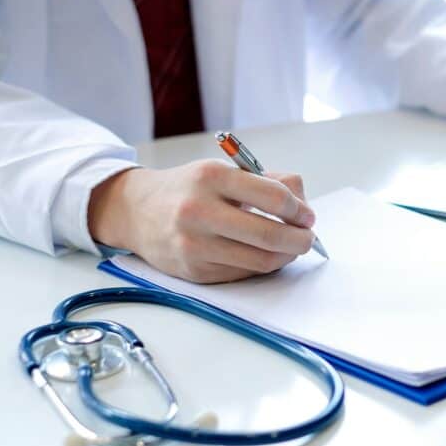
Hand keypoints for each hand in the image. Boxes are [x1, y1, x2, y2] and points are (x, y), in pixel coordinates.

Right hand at [88, 160, 316, 282]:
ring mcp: (195, 245)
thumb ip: (267, 182)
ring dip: (286, 256)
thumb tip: (303, 204)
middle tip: (308, 237)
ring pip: (260, 261)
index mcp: (212, 177)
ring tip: (291, 247)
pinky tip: (264, 255)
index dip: (299, 209)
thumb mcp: (223, 171)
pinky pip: (243, 274)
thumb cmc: (189, 189)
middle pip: (270, 235)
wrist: (137, 212)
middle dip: (300, 239)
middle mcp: (200, 211)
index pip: (273, 197)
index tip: (307, 215)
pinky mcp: (195, 271)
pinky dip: (262, 266)